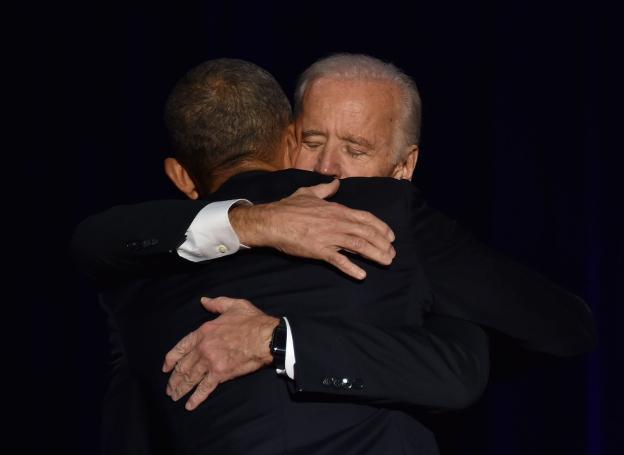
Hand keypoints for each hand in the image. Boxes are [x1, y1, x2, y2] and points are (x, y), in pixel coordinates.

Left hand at [162, 296, 278, 410]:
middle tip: (169, 388)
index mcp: (204, 331)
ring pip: (190, 378)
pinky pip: (205, 388)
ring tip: (175, 396)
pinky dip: (196, 398)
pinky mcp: (221, 374)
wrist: (266, 338)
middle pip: (183, 366)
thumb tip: (204, 301)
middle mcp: (203, 348)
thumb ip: (216, 304)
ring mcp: (210, 362)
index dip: (171, 359)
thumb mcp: (234, 305)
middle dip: (174, 379)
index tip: (166, 368)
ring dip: (181, 388)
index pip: (181, 347)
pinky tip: (189, 405)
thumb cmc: (252, 321)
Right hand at [229, 179, 395, 279]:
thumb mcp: (309, 192)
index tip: (391, 236)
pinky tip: (362, 275)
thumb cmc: (289, 207)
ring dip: (375, 255)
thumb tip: (336, 182)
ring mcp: (329, 237)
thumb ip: (325, 189)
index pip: (366, 218)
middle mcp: (338, 223)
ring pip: (359, 246)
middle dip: (383, 243)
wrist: (272, 220)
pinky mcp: (319, 251)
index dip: (381, 227)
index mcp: (337, 210)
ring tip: (386, 262)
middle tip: (392, 254)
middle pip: (367, 233)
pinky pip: (339, 260)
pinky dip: (351, 268)